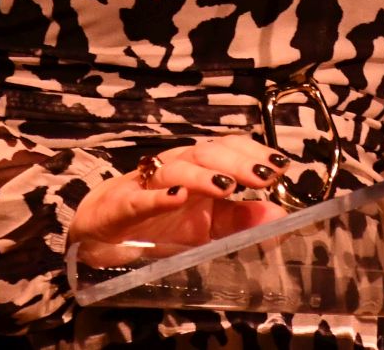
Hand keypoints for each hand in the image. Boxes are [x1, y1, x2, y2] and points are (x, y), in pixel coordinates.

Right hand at [70, 133, 289, 268]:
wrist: (101, 235)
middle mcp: (174, 170)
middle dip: (236, 160)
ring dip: (202, 175)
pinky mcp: (123, 206)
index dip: (253, 152)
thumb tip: (282, 215)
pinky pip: (140, 197)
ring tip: (227, 186)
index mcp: (197, 170)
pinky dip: (158, 197)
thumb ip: (241, 222)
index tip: (281, 165)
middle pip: (205, 153)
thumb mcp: (206, 229)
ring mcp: (148, 186)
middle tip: (264, 175)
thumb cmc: (158, 226)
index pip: (227, 148)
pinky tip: (177, 198)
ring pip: (175, 169)